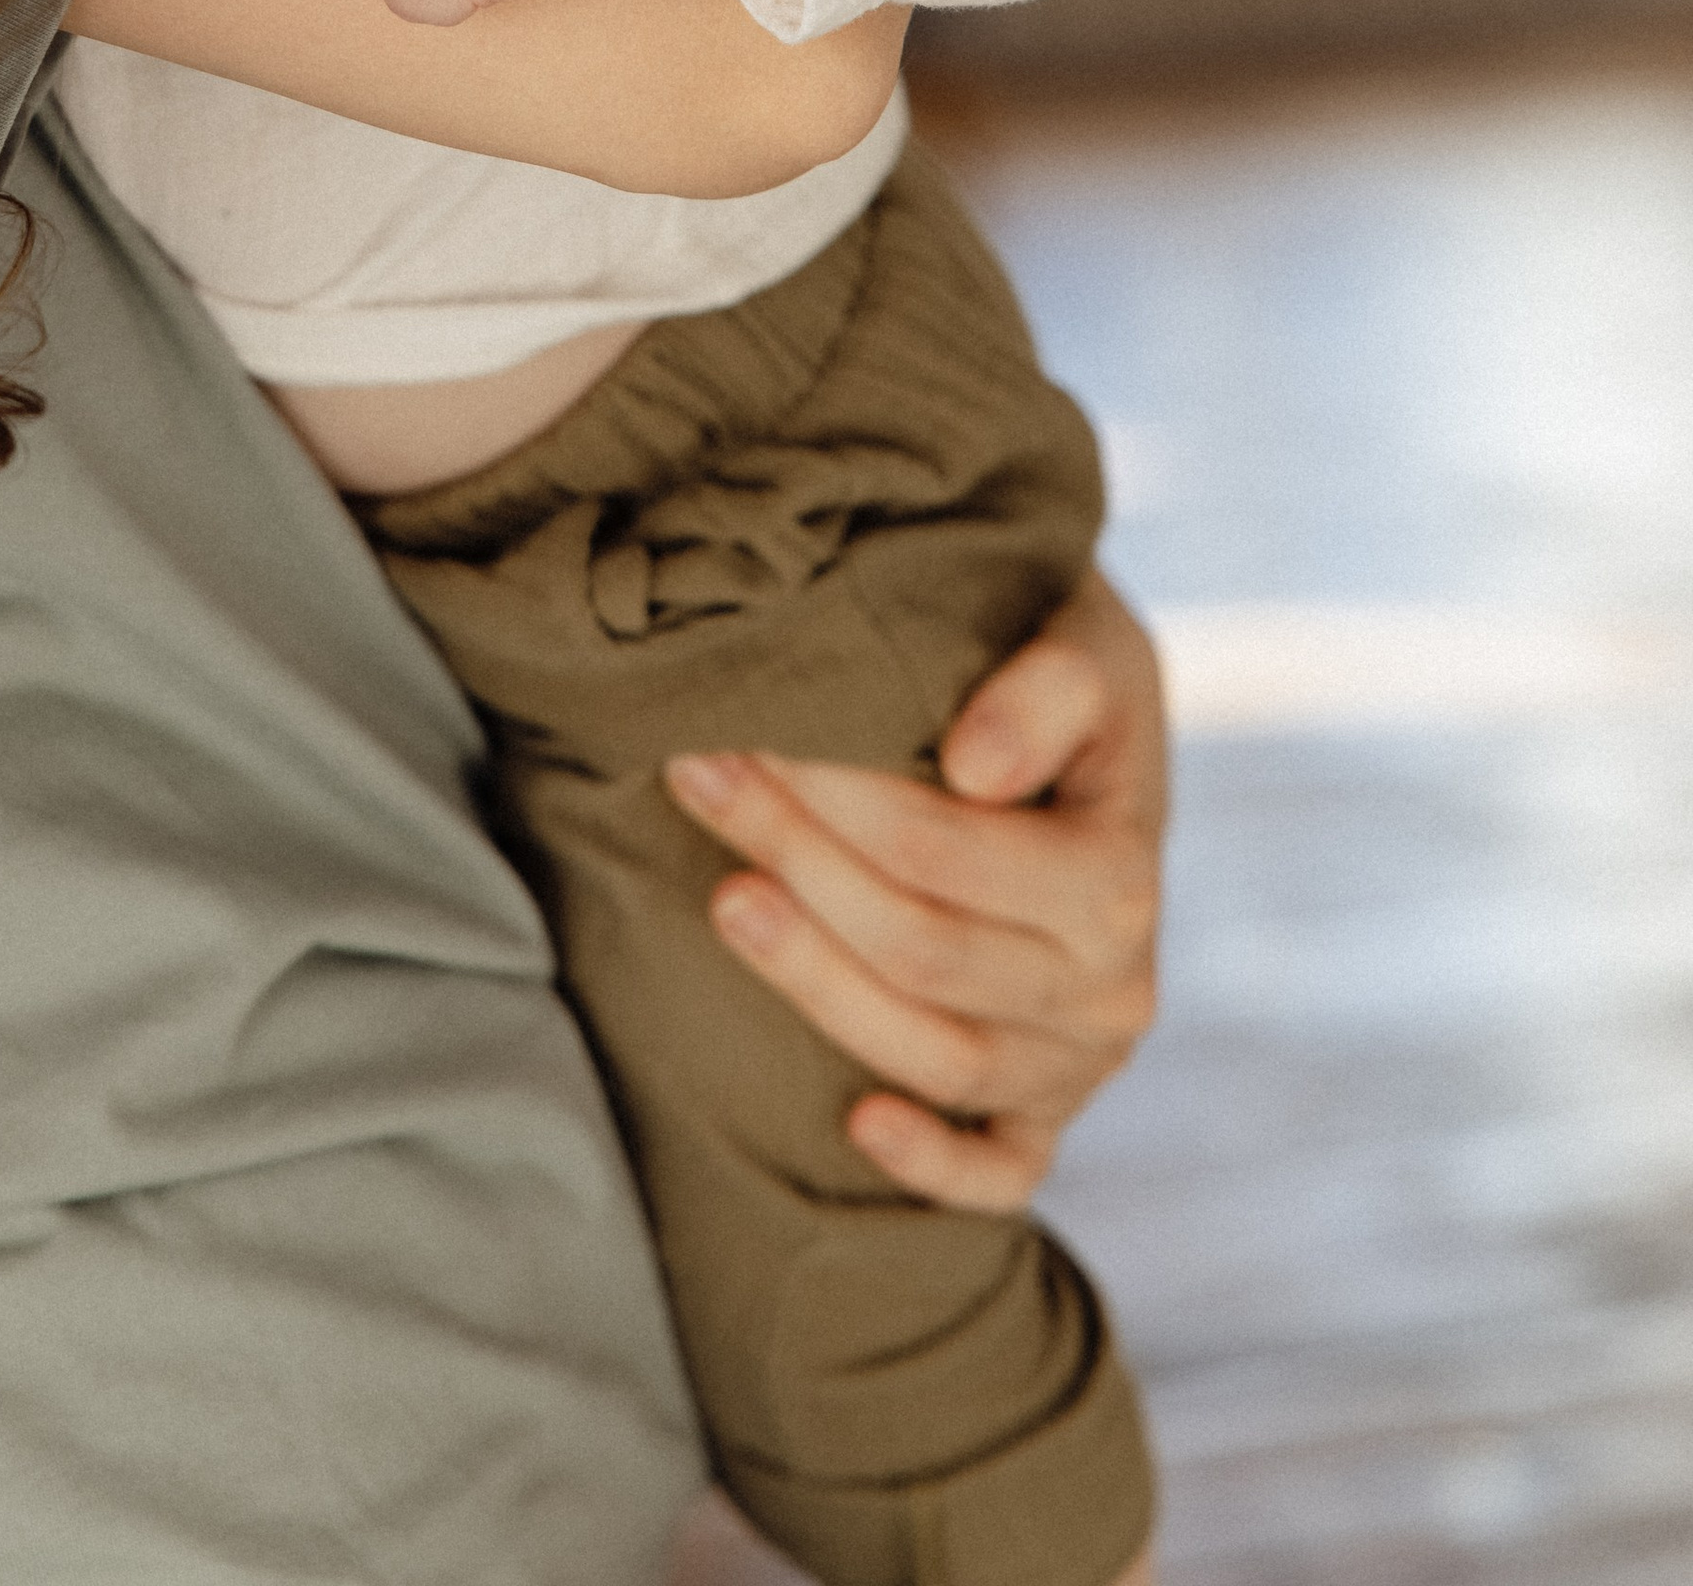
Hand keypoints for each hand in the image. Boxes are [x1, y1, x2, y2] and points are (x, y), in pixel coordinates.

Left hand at [664, 568, 1165, 1212]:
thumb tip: (974, 765)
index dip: (831, 795)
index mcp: (1120, 878)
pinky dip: (932, 1164)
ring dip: (812, 978)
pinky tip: (854, 1125)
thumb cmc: (1059, 673)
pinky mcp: (1047, 1113)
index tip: (747, 729)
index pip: (940, 851)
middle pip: (919, 950)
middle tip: (699, 772)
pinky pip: (1001, 1173)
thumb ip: (1041, 692)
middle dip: (795, 858)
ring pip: (935, 1056)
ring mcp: (1080, 1064)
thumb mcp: (1082, 646)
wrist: (1092, 731)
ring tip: (723, 894)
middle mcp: (1114, 990)